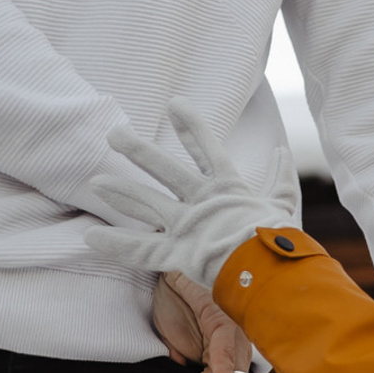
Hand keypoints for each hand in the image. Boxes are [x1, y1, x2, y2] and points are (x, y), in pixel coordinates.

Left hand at [87, 106, 291, 286]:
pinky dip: (118, 244)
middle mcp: (202, 201)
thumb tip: (282, 150)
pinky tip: (90, 237)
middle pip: (165, 169)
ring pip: (148, 204)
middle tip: (115, 134)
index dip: (192, 126)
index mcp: (228, 188)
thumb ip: (281, 179)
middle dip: (139, 151)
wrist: (274, 269)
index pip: (207, 149)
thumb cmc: (279, 238)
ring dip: (121, 192)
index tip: (174, 103)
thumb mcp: (283, 204)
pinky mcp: (179, 253)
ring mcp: (188, 226)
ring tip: (95, 182)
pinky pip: (143, 250)